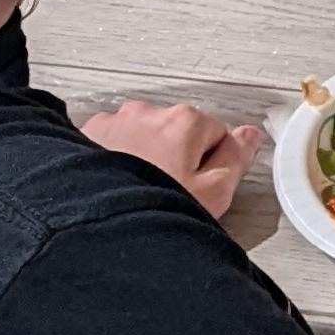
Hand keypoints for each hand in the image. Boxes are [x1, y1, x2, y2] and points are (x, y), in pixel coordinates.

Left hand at [84, 99, 262, 219]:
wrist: (90, 222)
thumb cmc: (149, 210)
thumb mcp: (212, 195)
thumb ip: (236, 160)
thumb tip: (249, 137)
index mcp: (186, 122)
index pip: (216, 134)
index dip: (210, 166)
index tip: (198, 187)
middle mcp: (150, 112)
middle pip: (178, 132)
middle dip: (175, 157)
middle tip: (168, 193)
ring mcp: (115, 122)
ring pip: (142, 136)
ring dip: (142, 156)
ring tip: (136, 192)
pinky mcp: (85, 135)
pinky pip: (110, 141)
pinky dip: (112, 157)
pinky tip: (113, 185)